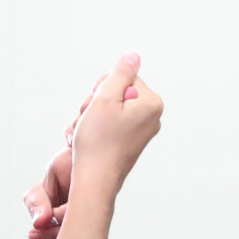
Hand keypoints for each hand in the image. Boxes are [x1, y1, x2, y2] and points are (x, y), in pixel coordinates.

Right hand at [25, 73, 142, 238]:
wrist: (93, 182)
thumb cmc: (98, 142)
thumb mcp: (105, 98)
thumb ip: (120, 73)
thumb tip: (134, 55)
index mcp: (152, 104)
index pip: (122, 78)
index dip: (102, 89)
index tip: (97, 107)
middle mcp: (151, 118)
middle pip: (115, 93)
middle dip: (95, 104)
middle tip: (89, 121)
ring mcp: (140, 132)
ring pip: (107, 110)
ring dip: (89, 118)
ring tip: (86, 134)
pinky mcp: (128, 143)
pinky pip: (107, 126)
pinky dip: (93, 131)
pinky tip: (87, 143)